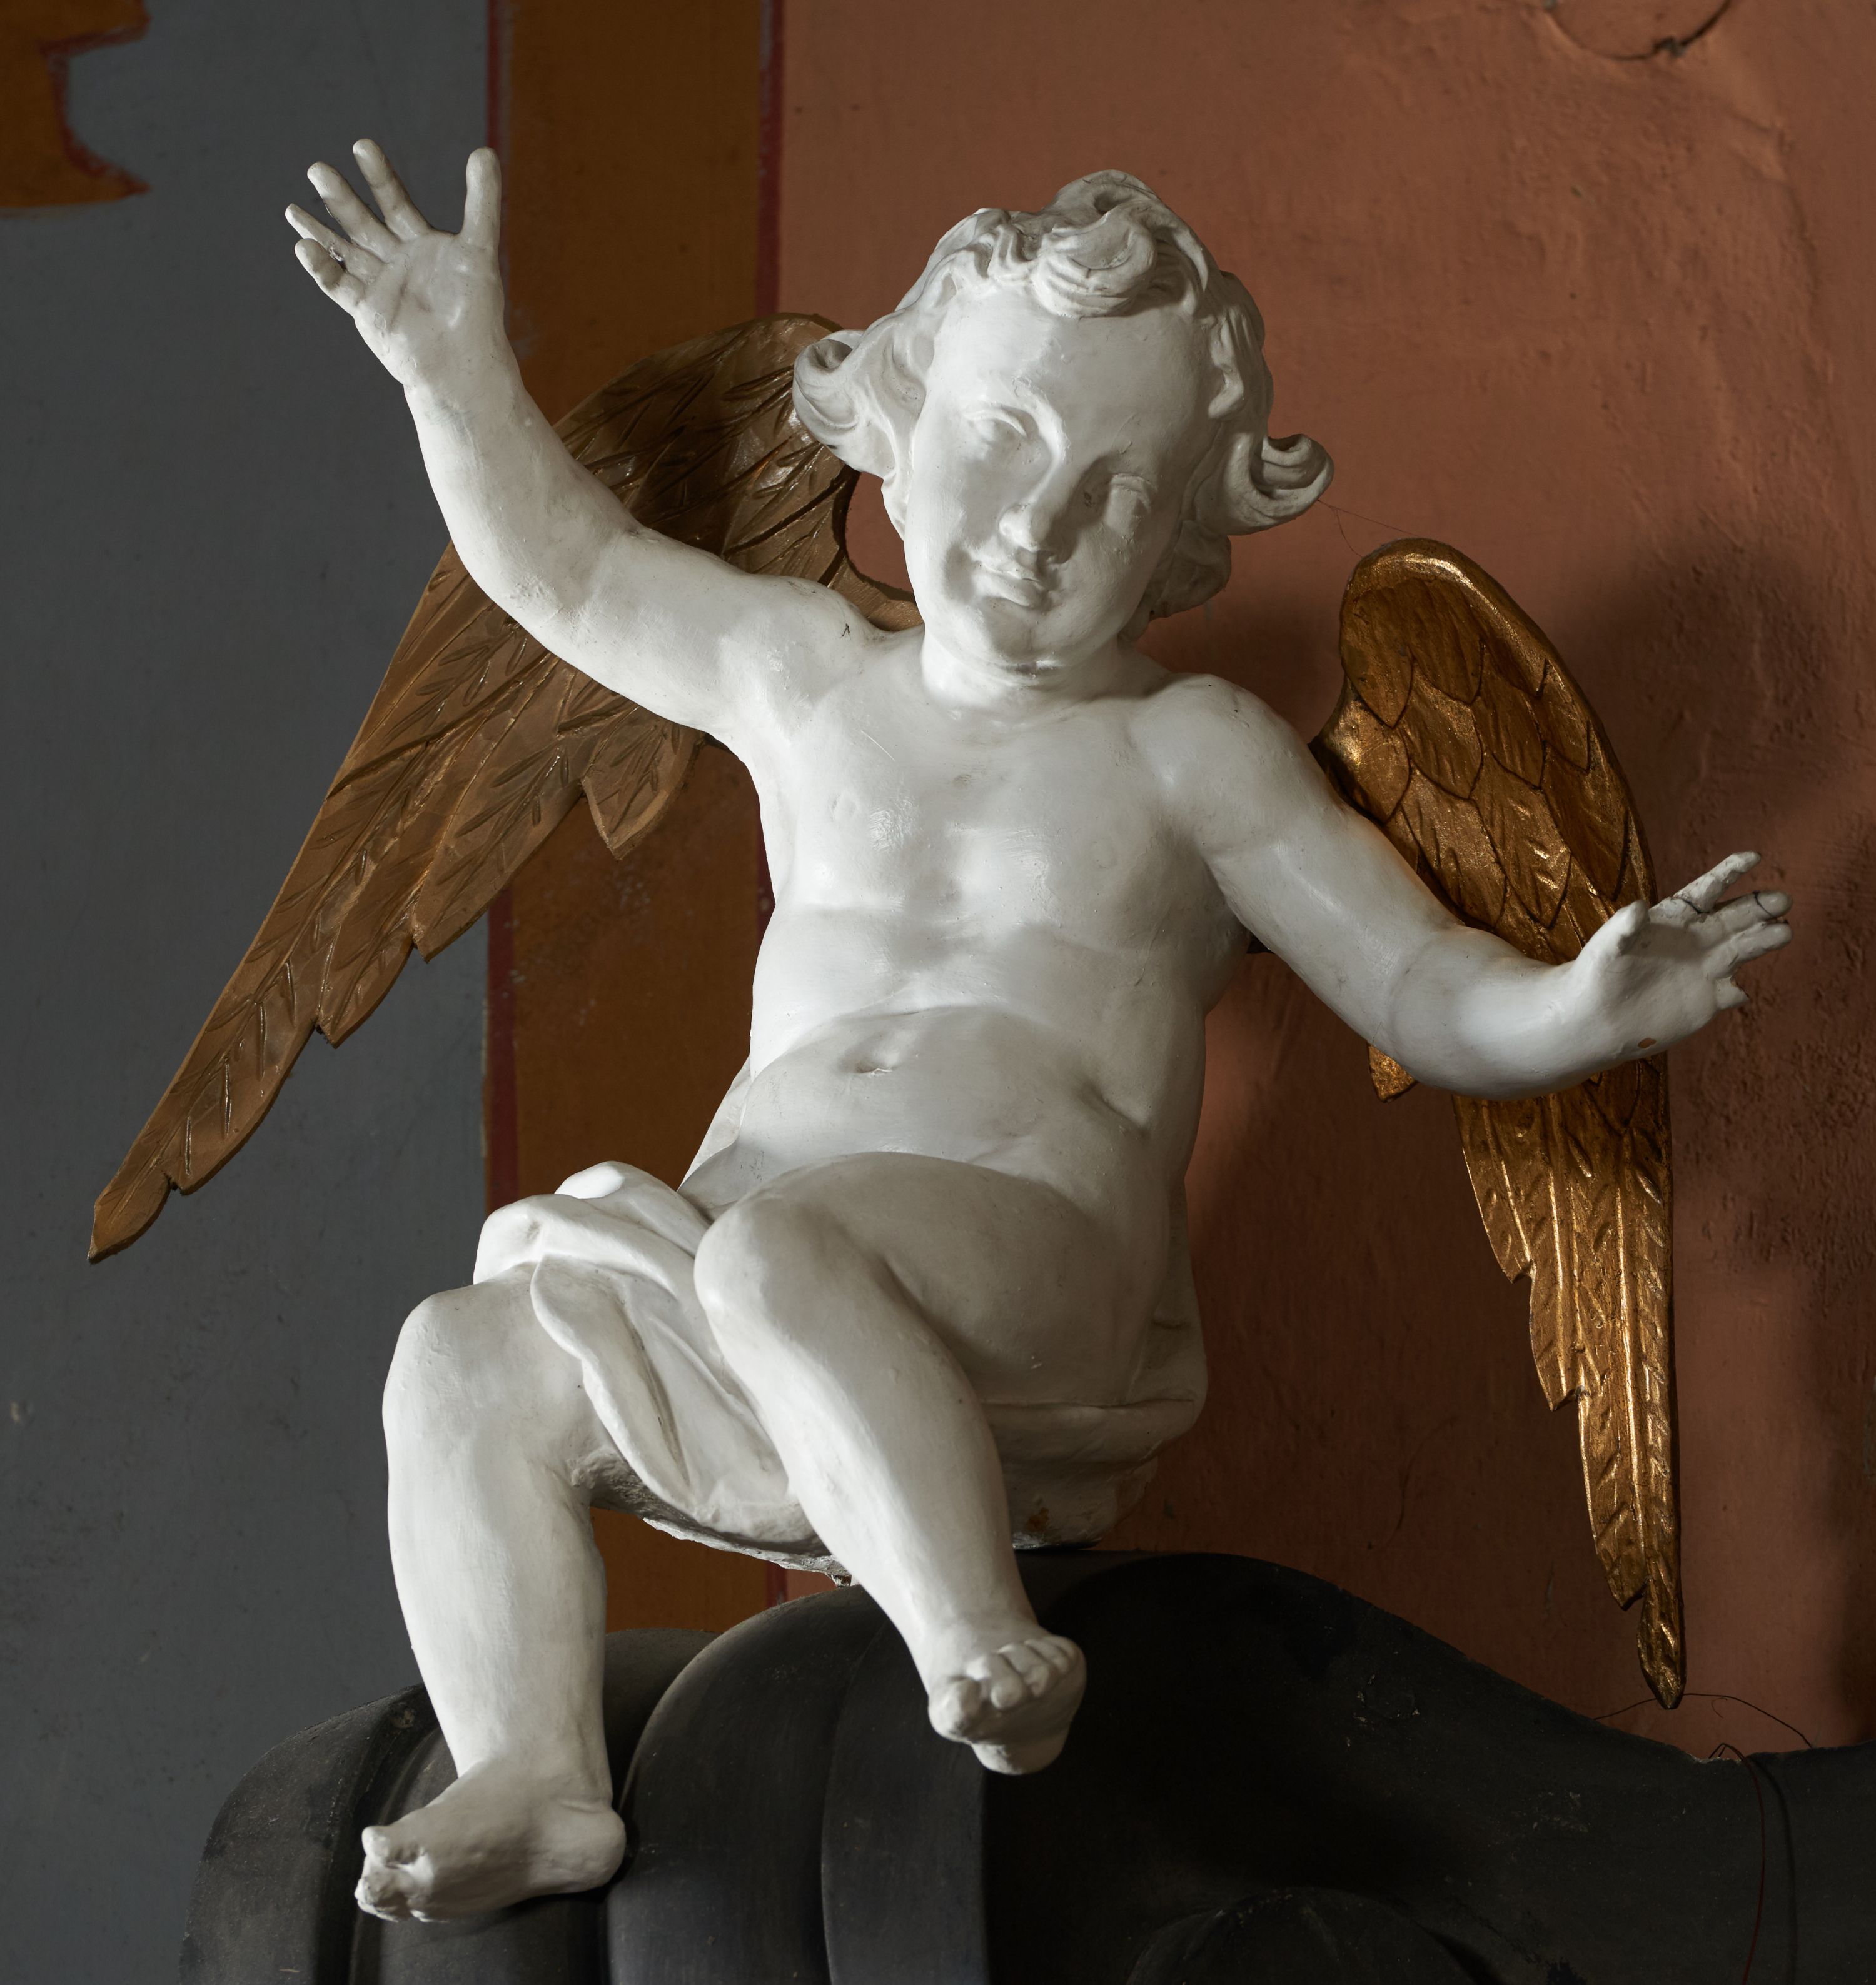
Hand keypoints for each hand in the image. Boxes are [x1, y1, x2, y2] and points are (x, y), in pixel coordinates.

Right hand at [286, 142, 507, 395]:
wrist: (463, 361)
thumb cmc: (475, 310)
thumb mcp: (479, 249)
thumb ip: (481, 202)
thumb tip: (485, 151)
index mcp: (419, 244)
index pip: (393, 201)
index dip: (378, 175)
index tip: (362, 147)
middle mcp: (394, 261)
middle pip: (361, 222)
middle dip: (340, 197)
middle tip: (317, 169)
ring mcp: (378, 285)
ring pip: (342, 250)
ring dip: (318, 230)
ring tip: (293, 210)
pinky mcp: (367, 311)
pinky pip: (338, 285)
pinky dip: (321, 267)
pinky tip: (304, 247)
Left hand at [1572, 851, 1792, 1060]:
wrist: (1594, 1020)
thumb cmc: (1595, 975)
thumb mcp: (1607, 947)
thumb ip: (1623, 927)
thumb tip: (1638, 906)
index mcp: (1673, 919)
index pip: (1707, 890)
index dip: (1729, 872)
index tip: (1753, 856)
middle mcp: (1696, 940)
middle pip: (1735, 917)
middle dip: (1760, 906)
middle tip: (1783, 900)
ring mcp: (1704, 969)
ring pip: (1743, 949)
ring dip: (1764, 939)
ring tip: (1784, 932)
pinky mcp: (1707, 1001)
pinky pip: (1731, 993)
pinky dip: (1737, 992)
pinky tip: (1739, 992)